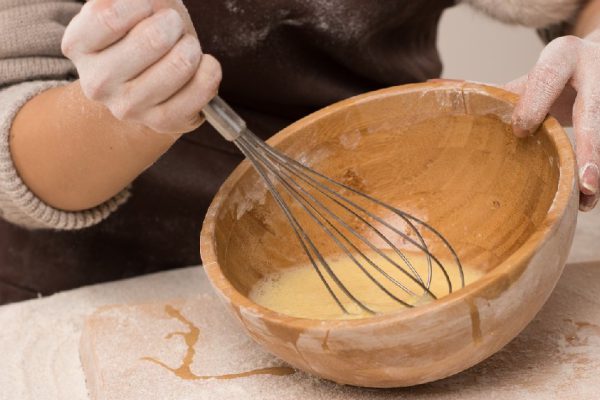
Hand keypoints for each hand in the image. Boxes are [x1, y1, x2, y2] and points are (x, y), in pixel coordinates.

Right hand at [62, 0, 220, 135]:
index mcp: (78, 45)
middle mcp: (97, 82)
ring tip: (184, 49)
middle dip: (173, 24)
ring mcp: (129, 107)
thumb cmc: (139, 38)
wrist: (148, 88)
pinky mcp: (162, 122)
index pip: (108, 16)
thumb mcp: (132, 7)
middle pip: (153, 39)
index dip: (140, 4)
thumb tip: (157, 1)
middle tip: (172, 28)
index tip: (147, 7)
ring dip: (192, 47)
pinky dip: (210, 69)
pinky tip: (201, 67)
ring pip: (181, 63)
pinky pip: (203, 86)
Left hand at [506, 32, 599, 210]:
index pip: (545, 79)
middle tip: (583, 183)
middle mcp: (593, 69)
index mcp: (562, 57)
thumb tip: (443, 94)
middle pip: (591, 112)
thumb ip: (502, 94)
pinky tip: (587, 196)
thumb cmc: (557, 78)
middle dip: (588, 147)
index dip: (532, 105)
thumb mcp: (532, 79)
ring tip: (586, 199)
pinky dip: (597, 166)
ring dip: (595, 166)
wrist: (597, 60)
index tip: (520, 131)